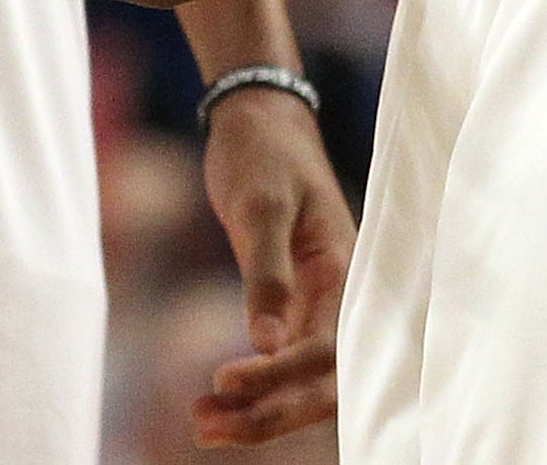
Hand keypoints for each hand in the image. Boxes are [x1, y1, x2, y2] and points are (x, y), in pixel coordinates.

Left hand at [193, 88, 351, 446]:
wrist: (260, 119)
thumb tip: (264, 344)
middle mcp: (341, 298)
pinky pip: (285, 362)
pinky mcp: (296, 306)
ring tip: (200, 423)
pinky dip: (254, 387)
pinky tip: (213, 400)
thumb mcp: (260, 205)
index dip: (278, 376)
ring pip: (303, 381)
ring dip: (259, 410)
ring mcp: (320, 305)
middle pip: (324, 383)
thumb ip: (266, 273)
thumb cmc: (264, 154)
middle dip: (270, 414)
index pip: (324, 349)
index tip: (223, 376)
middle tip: (205, 426)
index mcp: (346, 272)